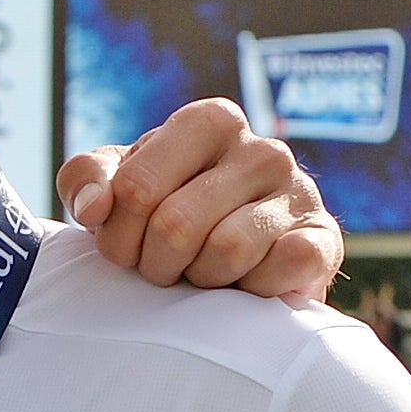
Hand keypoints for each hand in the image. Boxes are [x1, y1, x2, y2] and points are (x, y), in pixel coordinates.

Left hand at [58, 99, 340, 299]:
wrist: (237, 269)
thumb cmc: (168, 217)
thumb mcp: (118, 189)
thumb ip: (86, 180)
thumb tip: (93, 205)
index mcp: (208, 121)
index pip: (135, 188)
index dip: (117, 235)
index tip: (125, 248)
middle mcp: (261, 147)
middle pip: (175, 224)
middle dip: (156, 264)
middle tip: (165, 268)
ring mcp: (300, 190)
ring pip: (226, 249)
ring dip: (202, 279)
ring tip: (204, 273)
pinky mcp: (324, 238)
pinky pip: (279, 268)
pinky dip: (250, 290)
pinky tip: (246, 284)